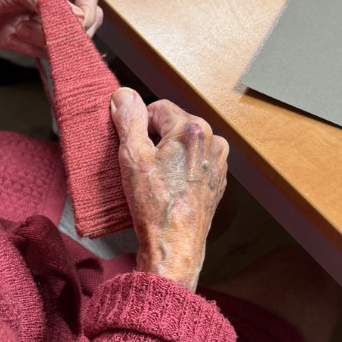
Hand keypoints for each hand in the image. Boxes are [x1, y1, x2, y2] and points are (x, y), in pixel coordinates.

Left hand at [0, 0, 102, 55]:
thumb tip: (76, 16)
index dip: (87, 8)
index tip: (79, 22)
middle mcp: (52, 0)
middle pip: (85, 19)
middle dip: (72, 29)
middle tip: (53, 32)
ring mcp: (45, 23)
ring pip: (70, 39)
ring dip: (53, 41)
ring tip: (25, 31)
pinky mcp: (36, 42)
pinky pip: (54, 52)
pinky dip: (43, 51)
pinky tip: (23, 40)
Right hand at [111, 89, 228, 291]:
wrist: (175, 246)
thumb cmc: (155, 206)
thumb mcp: (132, 157)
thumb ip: (128, 120)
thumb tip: (124, 95)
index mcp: (193, 129)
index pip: (158, 108)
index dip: (139, 126)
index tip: (132, 147)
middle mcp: (212, 141)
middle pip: (173, 125)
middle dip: (155, 140)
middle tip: (141, 166)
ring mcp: (217, 162)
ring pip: (184, 144)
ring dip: (168, 155)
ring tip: (155, 180)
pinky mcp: (217, 180)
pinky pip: (193, 164)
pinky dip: (179, 170)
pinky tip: (168, 189)